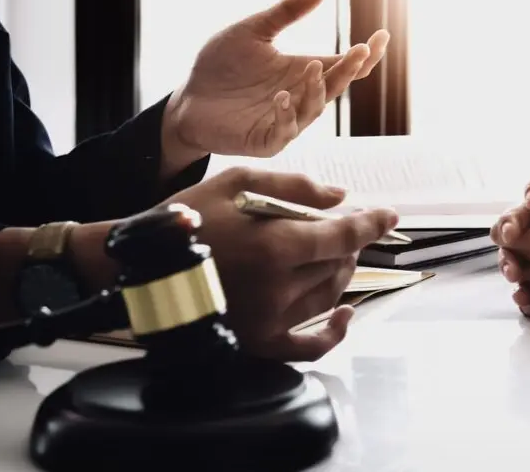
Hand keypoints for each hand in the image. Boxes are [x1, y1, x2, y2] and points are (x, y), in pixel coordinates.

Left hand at [161, 0, 388, 168]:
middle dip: (350, 70)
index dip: (366, 55)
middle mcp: (301, 97)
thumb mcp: (253, 31)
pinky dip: (286, 116)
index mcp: (304, 72)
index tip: (382, 36)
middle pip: (335, 86)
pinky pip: (283, 131)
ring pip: (313, 109)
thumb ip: (286, 13)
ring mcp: (286, 122)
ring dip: (317, 90)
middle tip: (360, 51)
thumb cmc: (221, 67)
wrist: (188, 99)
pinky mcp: (265, 140)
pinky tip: (281, 97)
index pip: (343, 65)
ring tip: (313, 67)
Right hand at [162, 167, 397, 360]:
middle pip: (338, 264)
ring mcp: (269, 320)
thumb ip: (294, 186)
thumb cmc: (186, 219)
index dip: (372, 224)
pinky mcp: (258, 342)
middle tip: (345, 229)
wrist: (138, 267)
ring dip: (341, 273)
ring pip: (328, 296)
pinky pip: (309, 347)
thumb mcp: (236, 182)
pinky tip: (346, 313)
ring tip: (336, 255)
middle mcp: (278, 287)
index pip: (344, 235)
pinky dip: (334, 332)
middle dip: (349, 243)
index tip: (390, 216)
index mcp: (275, 245)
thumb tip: (341, 197)